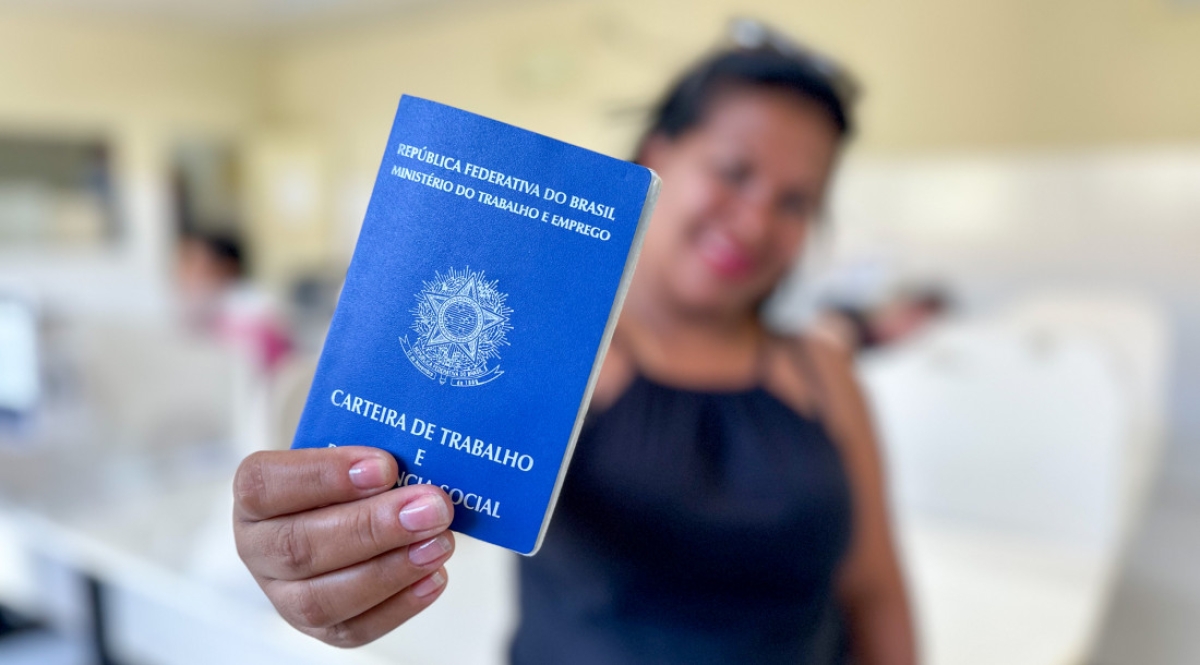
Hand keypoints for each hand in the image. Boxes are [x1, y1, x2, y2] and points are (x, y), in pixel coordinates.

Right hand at [233, 446, 454, 646]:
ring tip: (438, 544)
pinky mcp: (319, 628)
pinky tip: (434, 576)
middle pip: (299, 547)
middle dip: (372, 527)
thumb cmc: (351, 478)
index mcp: (255, 497)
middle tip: (430, 508)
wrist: (351, 512)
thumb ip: (371, 456)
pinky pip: (353, 629)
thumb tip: (420, 455)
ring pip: (321, 599)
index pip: (266, 486)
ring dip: (388, 571)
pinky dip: (399, 605)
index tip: (385, 466)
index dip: (324, 476)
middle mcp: (258, 549)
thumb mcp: (352, 454)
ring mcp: (283, 596)